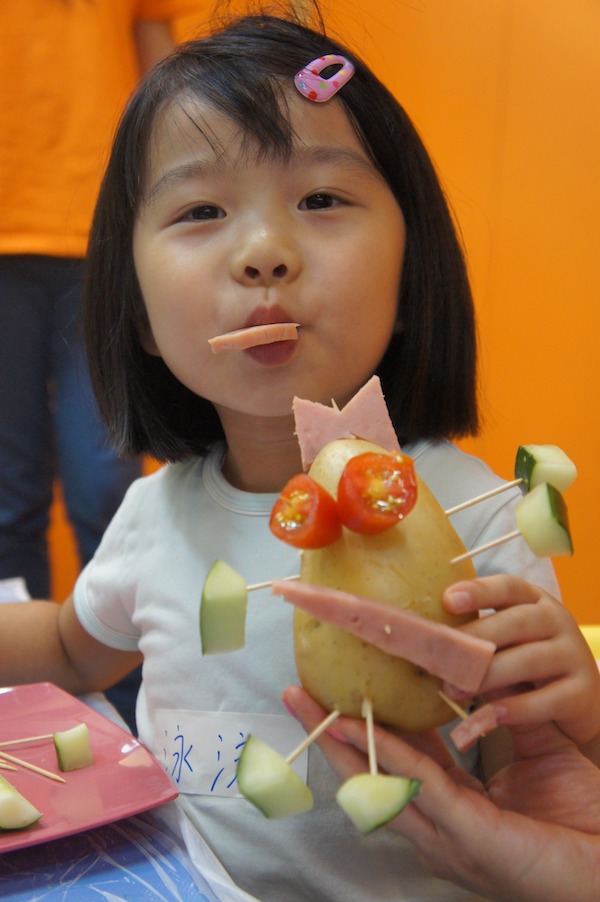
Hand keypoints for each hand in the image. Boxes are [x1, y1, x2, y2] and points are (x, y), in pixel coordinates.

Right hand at [282, 685, 599, 901]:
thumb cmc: (583, 819)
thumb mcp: (539, 751)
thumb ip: (507, 713)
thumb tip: (485, 664)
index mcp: (455, 804)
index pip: (399, 757)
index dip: (367, 725)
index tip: (342, 690)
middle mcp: (439, 822)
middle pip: (371, 774)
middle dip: (331, 736)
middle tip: (297, 697)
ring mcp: (447, 834)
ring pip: (380, 783)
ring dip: (341, 745)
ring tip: (311, 711)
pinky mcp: (466, 836)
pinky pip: (419, 788)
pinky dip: (386, 758)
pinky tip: (360, 734)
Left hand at [442, 575, 599, 753]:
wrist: (572, 705)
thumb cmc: (522, 667)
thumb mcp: (502, 644)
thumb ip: (476, 636)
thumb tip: (424, 639)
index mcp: (534, 600)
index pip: (508, 587)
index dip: (479, 590)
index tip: (448, 599)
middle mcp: (557, 620)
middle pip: (516, 623)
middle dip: (475, 639)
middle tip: (440, 659)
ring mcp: (574, 654)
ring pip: (529, 660)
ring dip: (488, 676)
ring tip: (454, 691)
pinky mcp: (583, 692)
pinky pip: (547, 699)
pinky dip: (516, 708)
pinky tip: (491, 716)